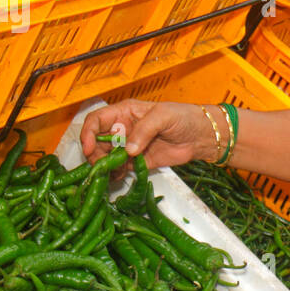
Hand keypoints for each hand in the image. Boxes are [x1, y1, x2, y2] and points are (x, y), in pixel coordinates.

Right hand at [80, 99, 209, 168]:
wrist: (201, 136)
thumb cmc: (184, 117)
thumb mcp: (162, 116)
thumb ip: (144, 130)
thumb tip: (128, 149)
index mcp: (124, 112)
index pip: (96, 120)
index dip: (88, 133)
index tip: (88, 147)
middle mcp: (123, 129)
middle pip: (97, 142)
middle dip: (94, 154)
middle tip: (100, 165)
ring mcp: (129, 146)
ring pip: (106, 157)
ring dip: (104, 166)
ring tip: (108, 174)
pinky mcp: (138, 161)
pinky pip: (120, 168)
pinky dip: (115, 174)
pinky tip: (117, 178)